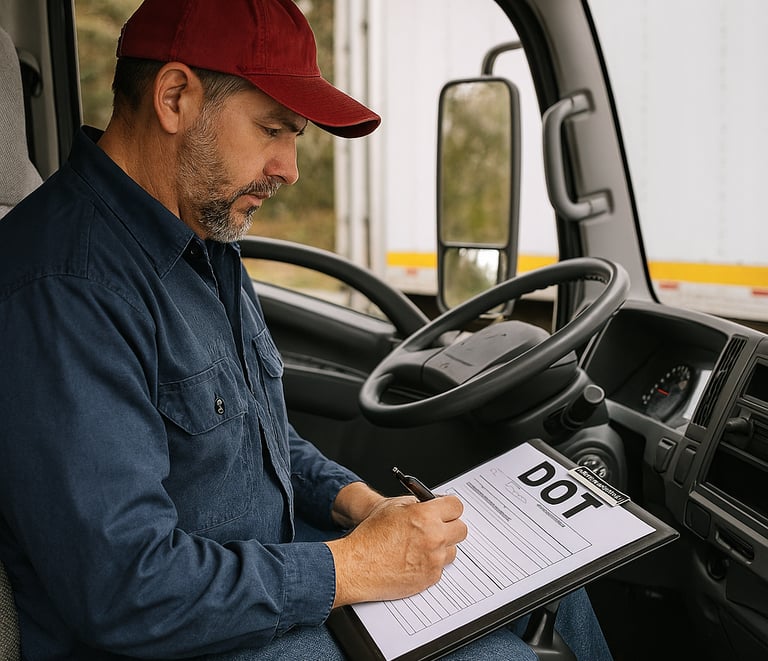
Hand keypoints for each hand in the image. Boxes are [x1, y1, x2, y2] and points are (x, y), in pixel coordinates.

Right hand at [325, 494, 466, 606]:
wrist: (357, 565)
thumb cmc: (370, 536)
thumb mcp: (391, 507)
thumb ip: (416, 503)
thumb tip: (432, 503)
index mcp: (425, 516)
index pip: (456, 506)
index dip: (449, 507)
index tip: (446, 510)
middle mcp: (434, 537)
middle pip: (461, 529)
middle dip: (450, 526)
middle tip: (437, 527)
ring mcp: (434, 559)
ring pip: (452, 550)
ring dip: (442, 547)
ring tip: (420, 546)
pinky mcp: (430, 578)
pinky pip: (441, 567)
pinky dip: (431, 563)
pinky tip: (414, 560)